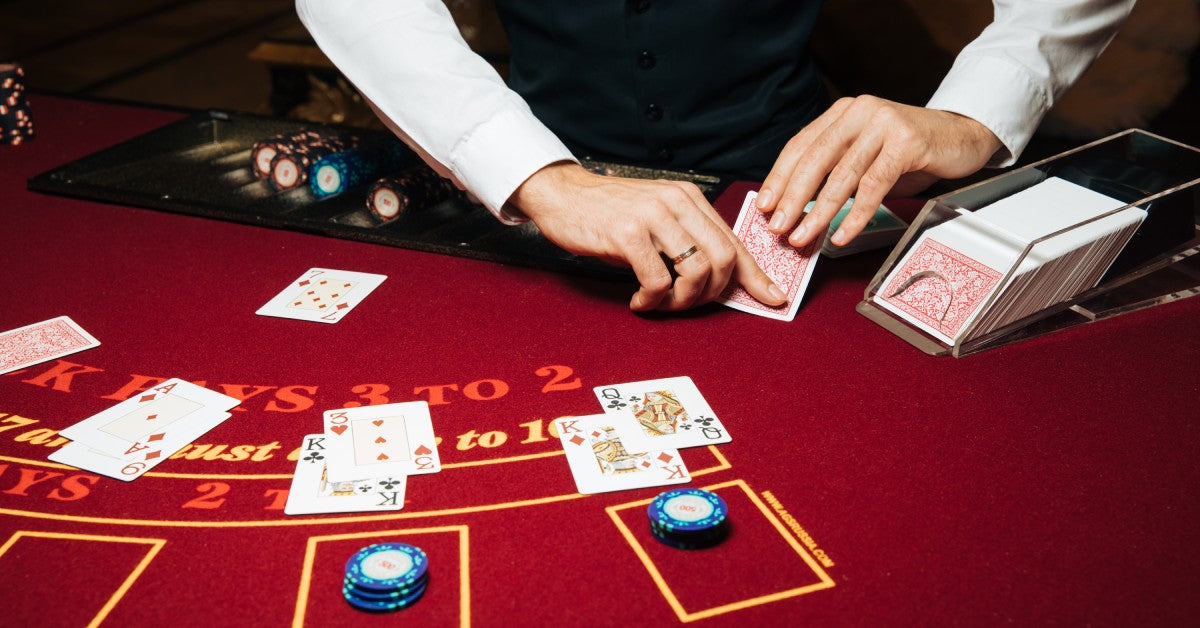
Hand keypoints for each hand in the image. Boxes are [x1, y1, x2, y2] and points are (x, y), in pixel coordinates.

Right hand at [510, 162, 786, 311]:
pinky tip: (639, 299)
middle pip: (723, 259)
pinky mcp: (628, 233)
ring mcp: (653, 216)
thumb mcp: (656, 219)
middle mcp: (677, 202)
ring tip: (660, 303)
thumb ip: (687, 239)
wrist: (562, 195)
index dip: (755, 275)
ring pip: (695, 271)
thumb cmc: (609, 213)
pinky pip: (658, 280)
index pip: (734, 241)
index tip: (772, 299)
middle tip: (686, 304)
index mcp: (690, 198)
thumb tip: (720, 279)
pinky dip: (652, 300)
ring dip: (681, 301)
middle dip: (711, 294)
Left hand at [755, 96, 1002, 247]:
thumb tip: (797, 206)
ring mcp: (884, 124)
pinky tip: (842, 234)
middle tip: (777, 228)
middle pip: (815, 160)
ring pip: (842, 175)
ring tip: (803, 237)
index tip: (764, 205)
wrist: (963, 135)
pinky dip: (855, 214)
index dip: (779, 177)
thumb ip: (836, 170)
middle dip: (793, 198)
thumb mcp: (866, 154)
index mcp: (842, 113)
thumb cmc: (910, 151)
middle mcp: (859, 112)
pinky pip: (873, 185)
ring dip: (819, 212)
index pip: (800, 145)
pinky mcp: (907, 142)